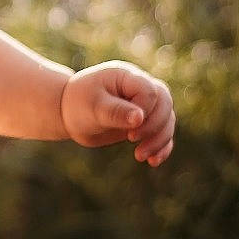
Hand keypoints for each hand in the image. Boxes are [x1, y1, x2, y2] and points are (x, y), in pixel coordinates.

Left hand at [60, 61, 175, 166]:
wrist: (70, 113)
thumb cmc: (78, 104)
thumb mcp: (93, 107)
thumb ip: (115, 111)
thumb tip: (139, 118)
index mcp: (127, 77)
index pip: (150, 92)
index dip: (145, 112)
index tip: (128, 131)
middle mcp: (140, 88)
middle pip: (165, 104)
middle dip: (155, 127)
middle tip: (132, 141)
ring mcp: (145, 105)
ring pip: (167, 119)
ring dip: (159, 140)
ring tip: (141, 157)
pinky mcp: (145, 122)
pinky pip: (164, 132)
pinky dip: (163, 147)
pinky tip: (154, 162)